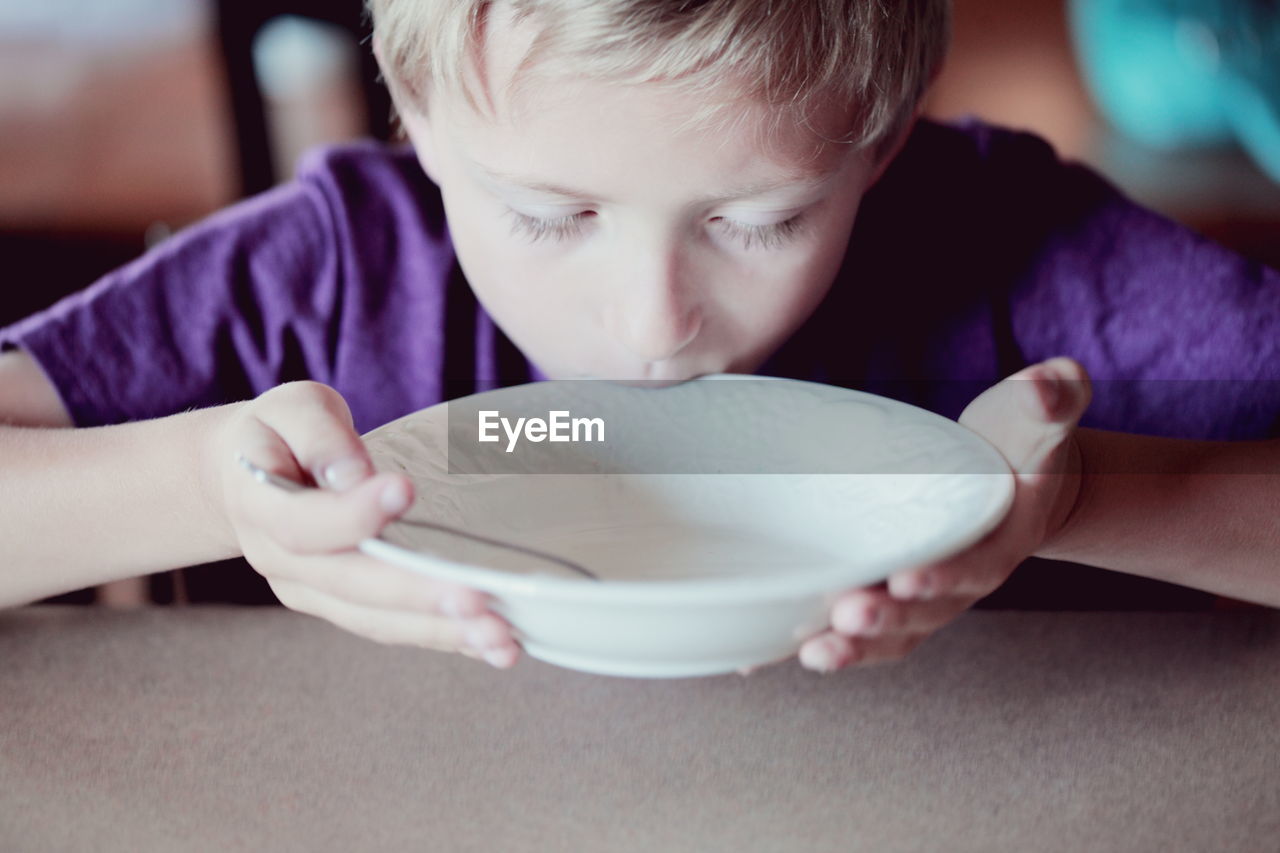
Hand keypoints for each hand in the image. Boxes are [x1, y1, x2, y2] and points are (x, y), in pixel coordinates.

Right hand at [215, 381, 519, 667]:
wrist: (248, 476)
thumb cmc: (281, 434)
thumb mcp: (292, 409)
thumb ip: (321, 437)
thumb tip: (356, 475)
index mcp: (259, 506)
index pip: (303, 522)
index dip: (352, 514)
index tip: (404, 490)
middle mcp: (282, 562)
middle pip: (351, 585)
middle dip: (418, 595)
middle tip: (478, 598)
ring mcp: (312, 592)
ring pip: (376, 620)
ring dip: (441, 631)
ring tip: (499, 639)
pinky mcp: (344, 605)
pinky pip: (393, 627)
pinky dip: (444, 639)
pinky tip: (491, 647)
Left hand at [797, 357, 1091, 672]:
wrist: (1009, 475)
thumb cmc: (1016, 444)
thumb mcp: (1036, 420)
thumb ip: (1051, 400)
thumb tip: (1054, 381)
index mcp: (999, 542)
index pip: (972, 566)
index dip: (942, 575)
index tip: (907, 577)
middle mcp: (958, 582)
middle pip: (922, 613)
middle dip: (885, 618)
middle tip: (848, 614)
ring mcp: (919, 598)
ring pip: (886, 636)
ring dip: (851, 648)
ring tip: (814, 651)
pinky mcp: (884, 595)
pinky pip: (851, 631)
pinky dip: (814, 645)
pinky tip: (770, 656)